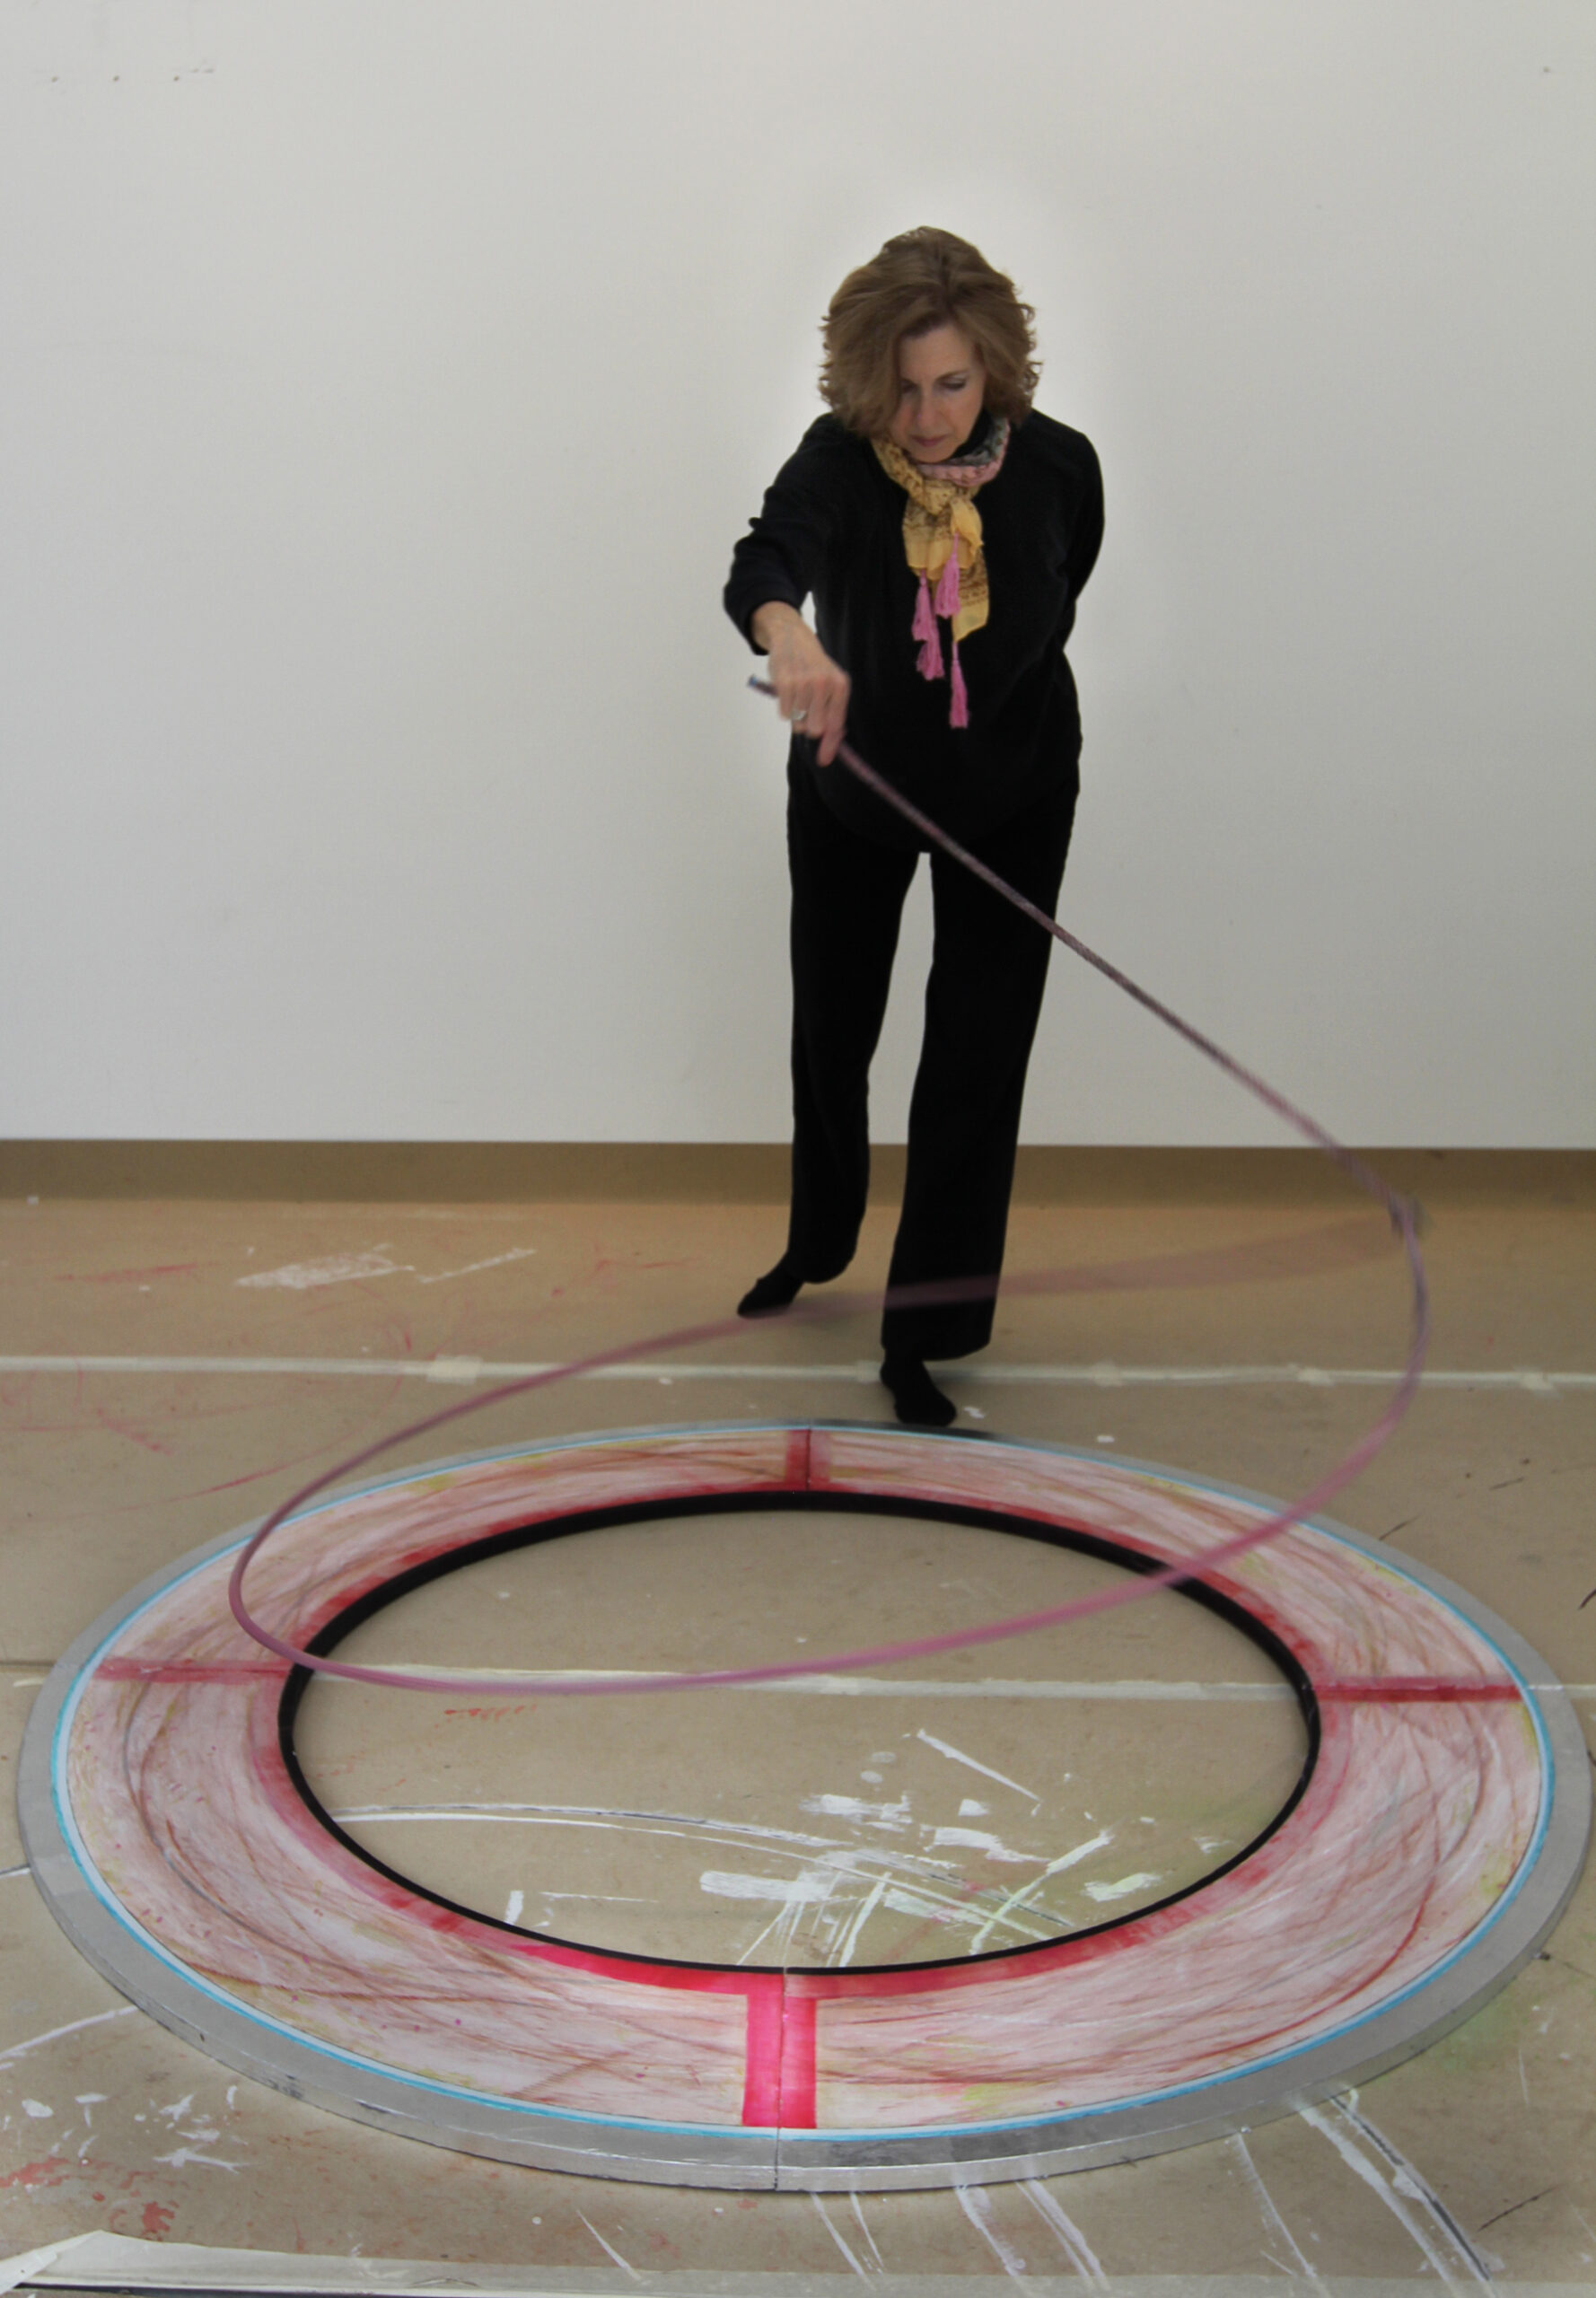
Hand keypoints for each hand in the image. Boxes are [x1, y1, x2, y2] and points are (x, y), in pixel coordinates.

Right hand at [751, 602, 850, 765]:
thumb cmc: (814, 667)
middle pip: (815, 729)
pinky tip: (787, 693)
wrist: (793, 637)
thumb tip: (827, 754)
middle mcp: (824, 684)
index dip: (829, 745)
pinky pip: (784, 715)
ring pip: (798, 723)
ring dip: (796, 716)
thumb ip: (832, 716)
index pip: (836, 724)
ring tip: (797, 697)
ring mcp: (804, 683)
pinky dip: (784, 709)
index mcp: (840, 686)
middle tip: (807, 711)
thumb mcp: (831, 685)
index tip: (824, 761)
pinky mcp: (785, 683)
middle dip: (809, 725)